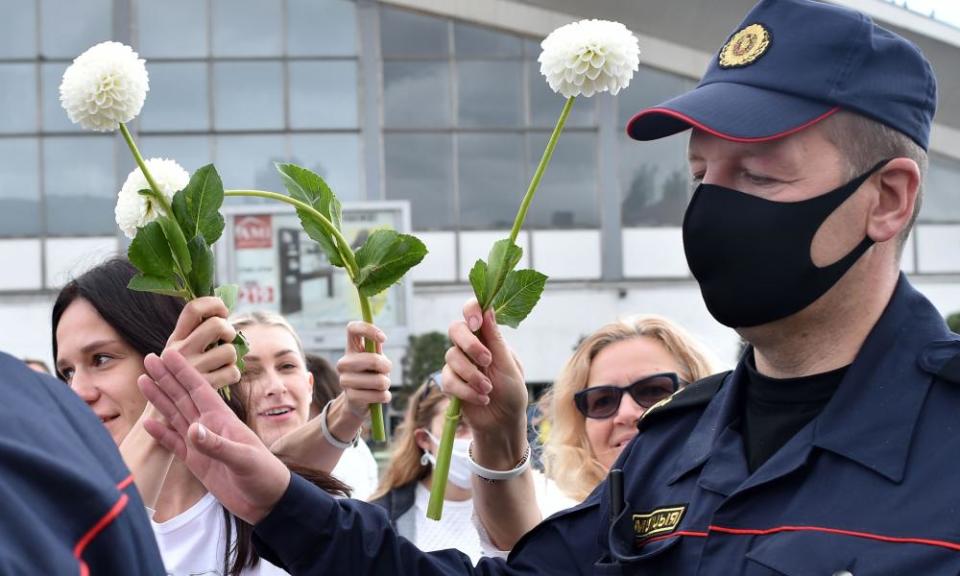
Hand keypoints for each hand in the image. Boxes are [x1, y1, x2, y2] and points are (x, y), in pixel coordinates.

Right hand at [138, 350, 289, 524]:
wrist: (267, 501)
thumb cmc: (263, 475)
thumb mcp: (243, 459)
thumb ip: (217, 445)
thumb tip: (191, 429)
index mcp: (222, 419)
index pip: (199, 389)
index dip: (184, 371)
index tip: (169, 353)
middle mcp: (209, 426)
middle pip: (183, 397)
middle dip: (166, 378)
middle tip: (149, 358)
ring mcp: (202, 443)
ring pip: (175, 416)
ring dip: (160, 399)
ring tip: (143, 381)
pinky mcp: (196, 462)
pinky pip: (174, 444)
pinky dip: (161, 434)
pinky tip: (148, 424)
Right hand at [164, 297, 238, 389]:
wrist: (164, 412)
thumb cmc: (179, 376)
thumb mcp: (179, 351)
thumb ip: (197, 332)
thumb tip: (225, 311)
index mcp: (175, 338)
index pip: (194, 308)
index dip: (214, 304)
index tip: (222, 312)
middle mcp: (179, 351)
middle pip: (217, 325)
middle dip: (229, 331)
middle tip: (225, 341)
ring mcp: (191, 369)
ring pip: (229, 351)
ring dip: (232, 357)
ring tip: (222, 363)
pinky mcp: (202, 387)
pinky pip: (232, 372)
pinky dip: (232, 374)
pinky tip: (222, 377)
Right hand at [335, 321, 391, 418]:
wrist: (359, 402)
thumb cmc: (371, 375)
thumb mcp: (376, 359)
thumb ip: (377, 348)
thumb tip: (379, 339)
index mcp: (351, 348)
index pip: (352, 328)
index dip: (368, 329)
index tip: (384, 338)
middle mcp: (344, 362)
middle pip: (372, 359)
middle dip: (386, 366)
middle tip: (387, 370)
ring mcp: (345, 380)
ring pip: (378, 380)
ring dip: (386, 384)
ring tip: (381, 386)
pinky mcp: (350, 397)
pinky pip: (378, 395)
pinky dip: (384, 396)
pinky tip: (379, 396)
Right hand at [442, 301, 527, 453]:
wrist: (504, 423)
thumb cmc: (512, 392)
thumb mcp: (509, 365)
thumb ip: (496, 340)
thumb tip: (489, 310)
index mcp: (488, 337)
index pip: (473, 312)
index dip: (471, 310)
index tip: (477, 321)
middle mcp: (470, 346)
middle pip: (456, 329)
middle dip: (470, 344)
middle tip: (487, 360)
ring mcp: (458, 364)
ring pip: (451, 356)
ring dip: (472, 375)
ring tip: (488, 389)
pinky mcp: (450, 382)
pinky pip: (448, 380)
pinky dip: (466, 390)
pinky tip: (482, 399)